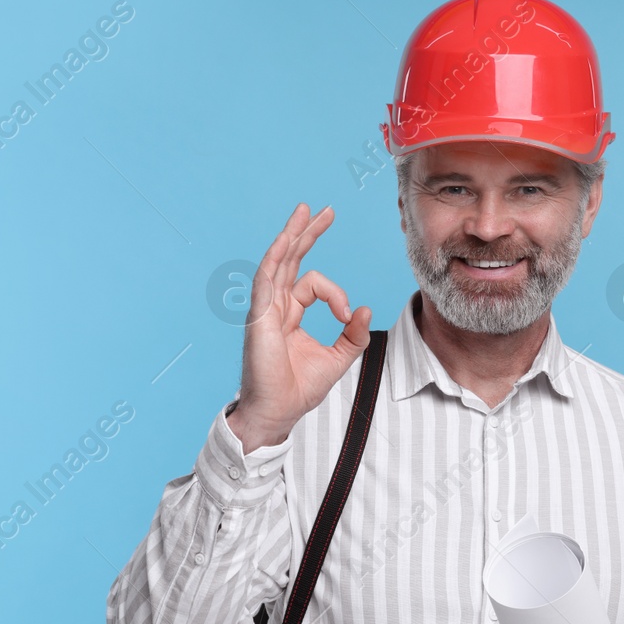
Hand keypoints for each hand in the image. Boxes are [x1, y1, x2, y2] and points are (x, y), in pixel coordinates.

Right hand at [229, 204, 372, 451]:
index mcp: (290, 314)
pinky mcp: (259, 317)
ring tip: (305, 210)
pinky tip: (287, 238)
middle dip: (307, 233)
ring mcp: (264, 309)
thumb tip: (364, 308)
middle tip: (325, 211)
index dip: (335, 293)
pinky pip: (266, 279)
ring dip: (292, 234)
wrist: (278, 412)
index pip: (312, 284)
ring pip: (277, 261)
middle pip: (290, 260)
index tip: (346, 314)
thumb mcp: (338, 359)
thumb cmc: (299, 390)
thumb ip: (353, 335)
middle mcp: (274, 307)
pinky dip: (276, 257)